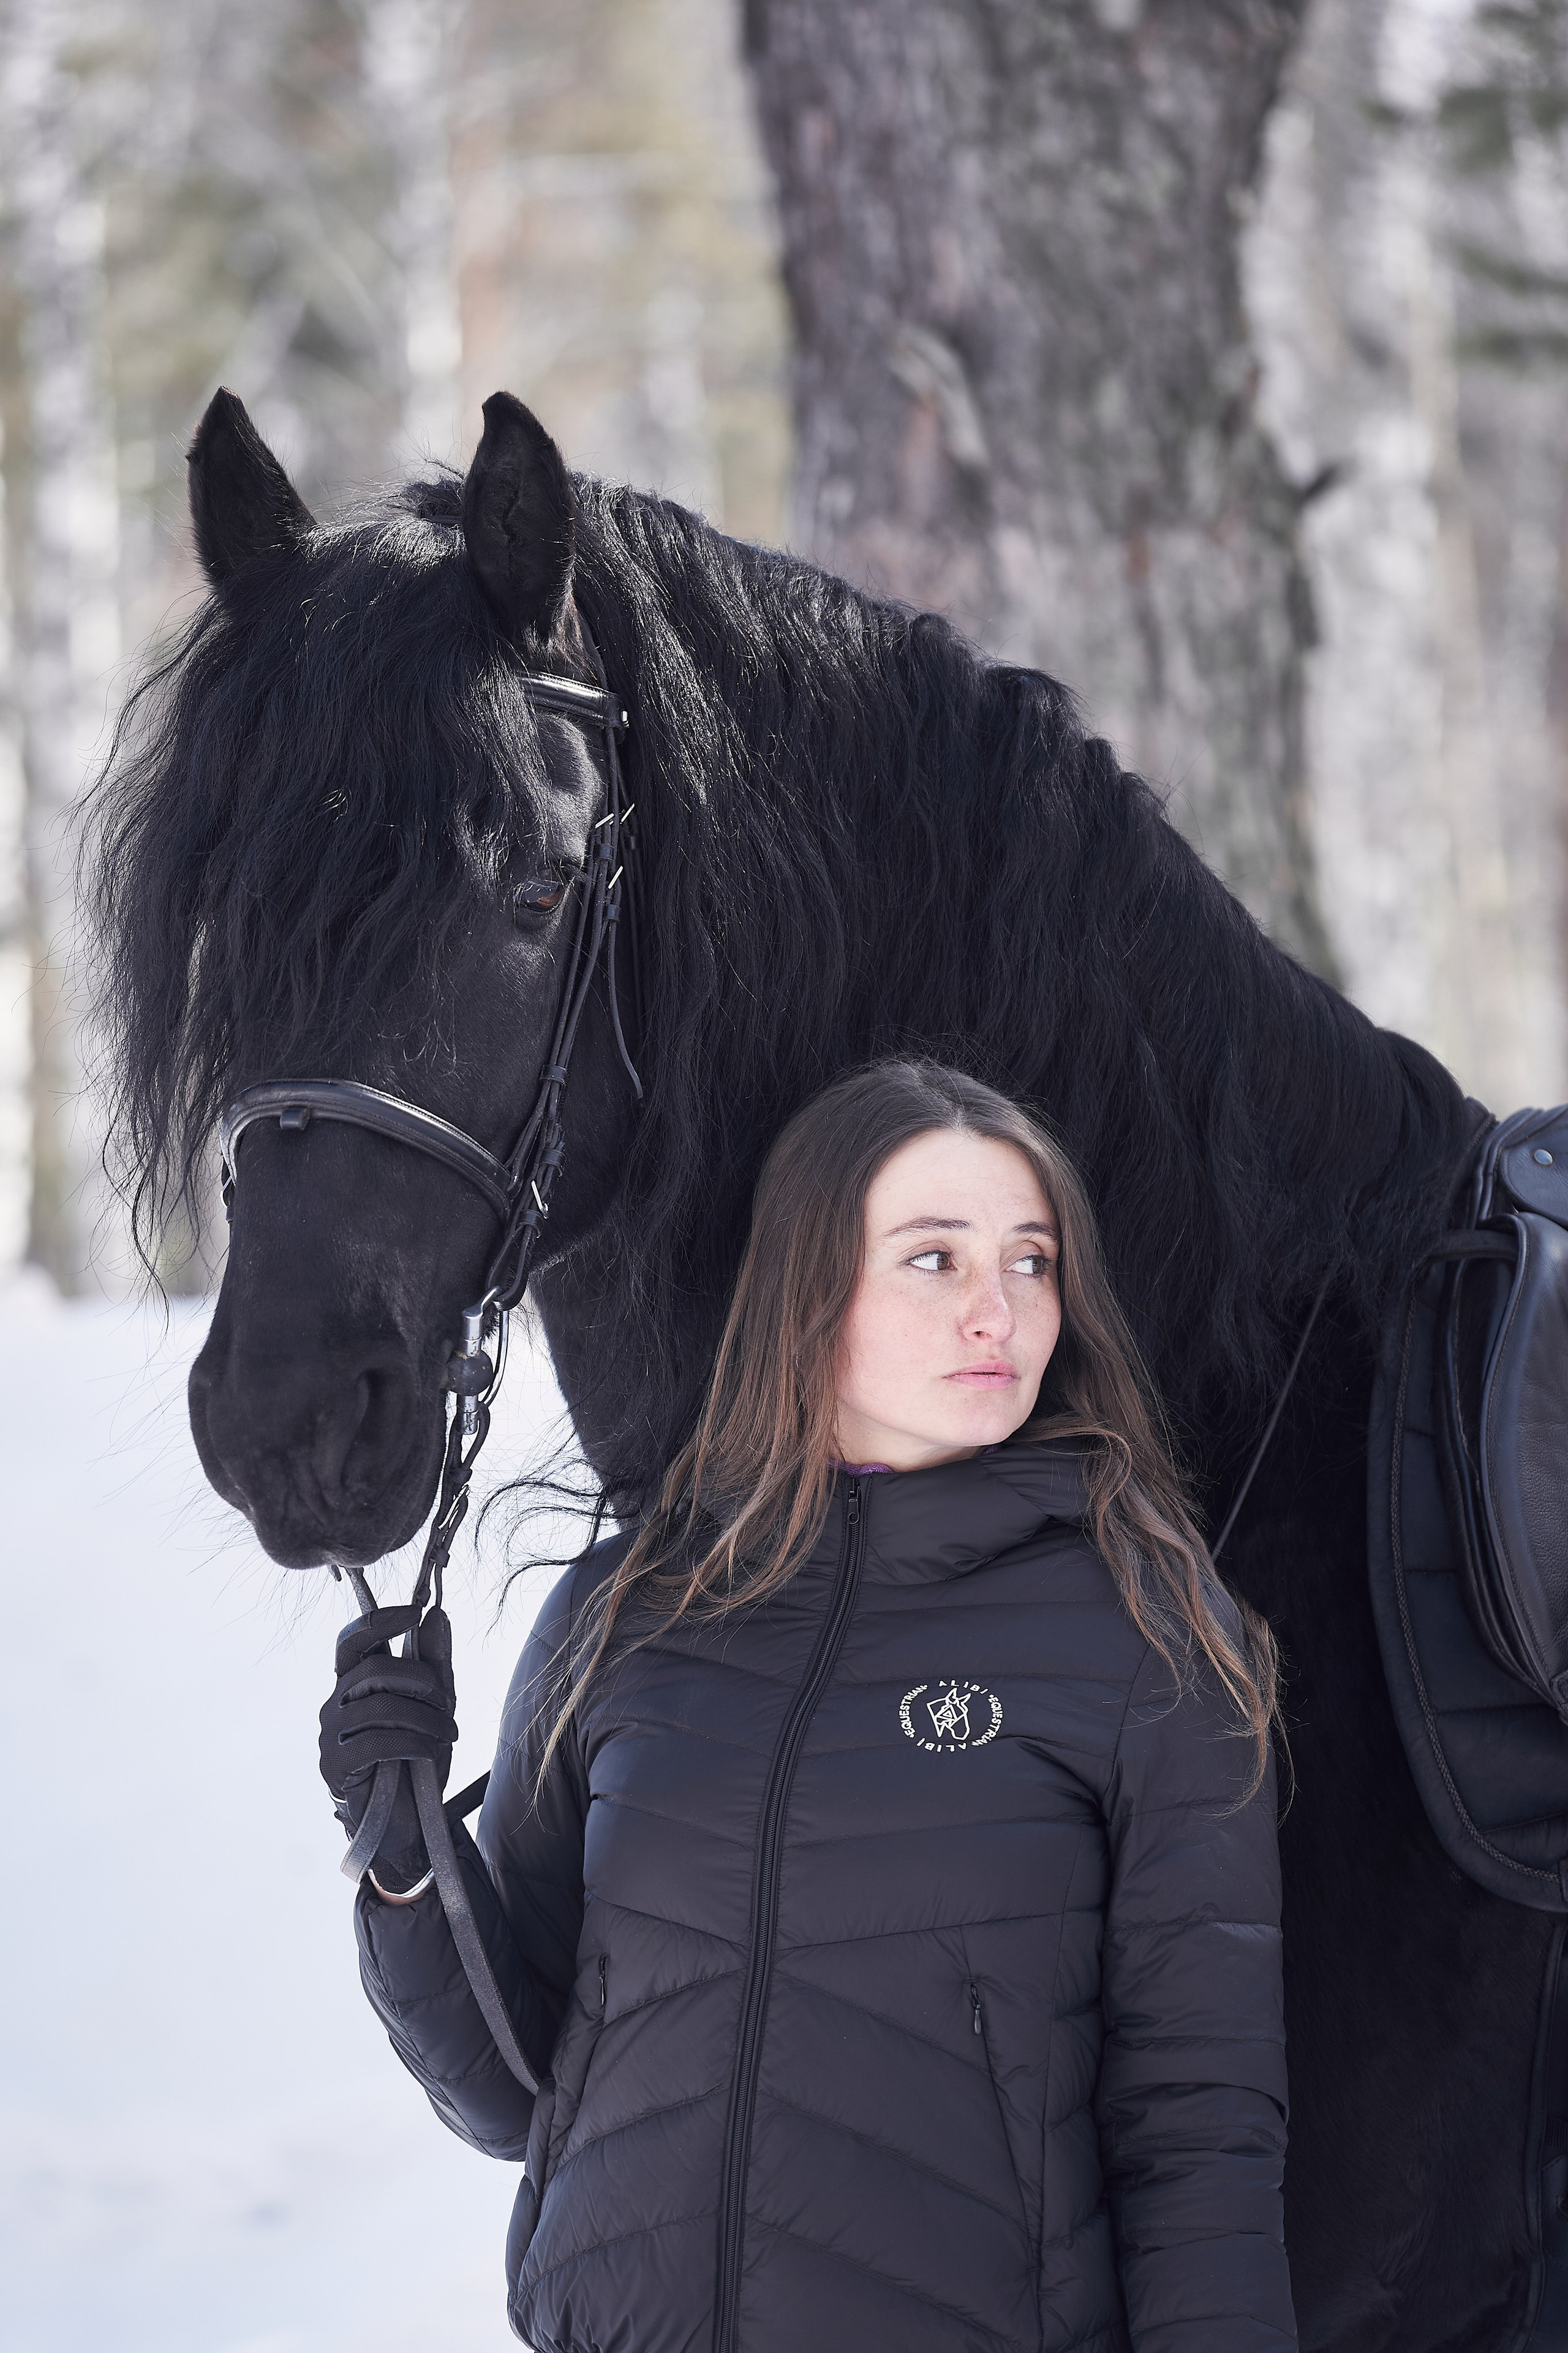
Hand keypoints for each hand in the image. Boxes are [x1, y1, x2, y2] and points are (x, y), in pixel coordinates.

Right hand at [319, 1605, 456, 1885]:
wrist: (409, 1822)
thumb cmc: (416, 1760)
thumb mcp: (435, 1707)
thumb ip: (435, 1663)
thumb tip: (437, 1614)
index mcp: (354, 1683)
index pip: (353, 1639)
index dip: (379, 1619)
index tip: (415, 1611)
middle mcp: (335, 1703)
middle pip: (374, 1667)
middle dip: (421, 1680)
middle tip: (446, 1702)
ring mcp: (331, 1735)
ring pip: (380, 1704)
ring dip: (426, 1717)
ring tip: (449, 1733)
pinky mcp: (335, 1766)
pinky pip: (377, 1740)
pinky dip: (414, 1741)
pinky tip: (431, 1751)